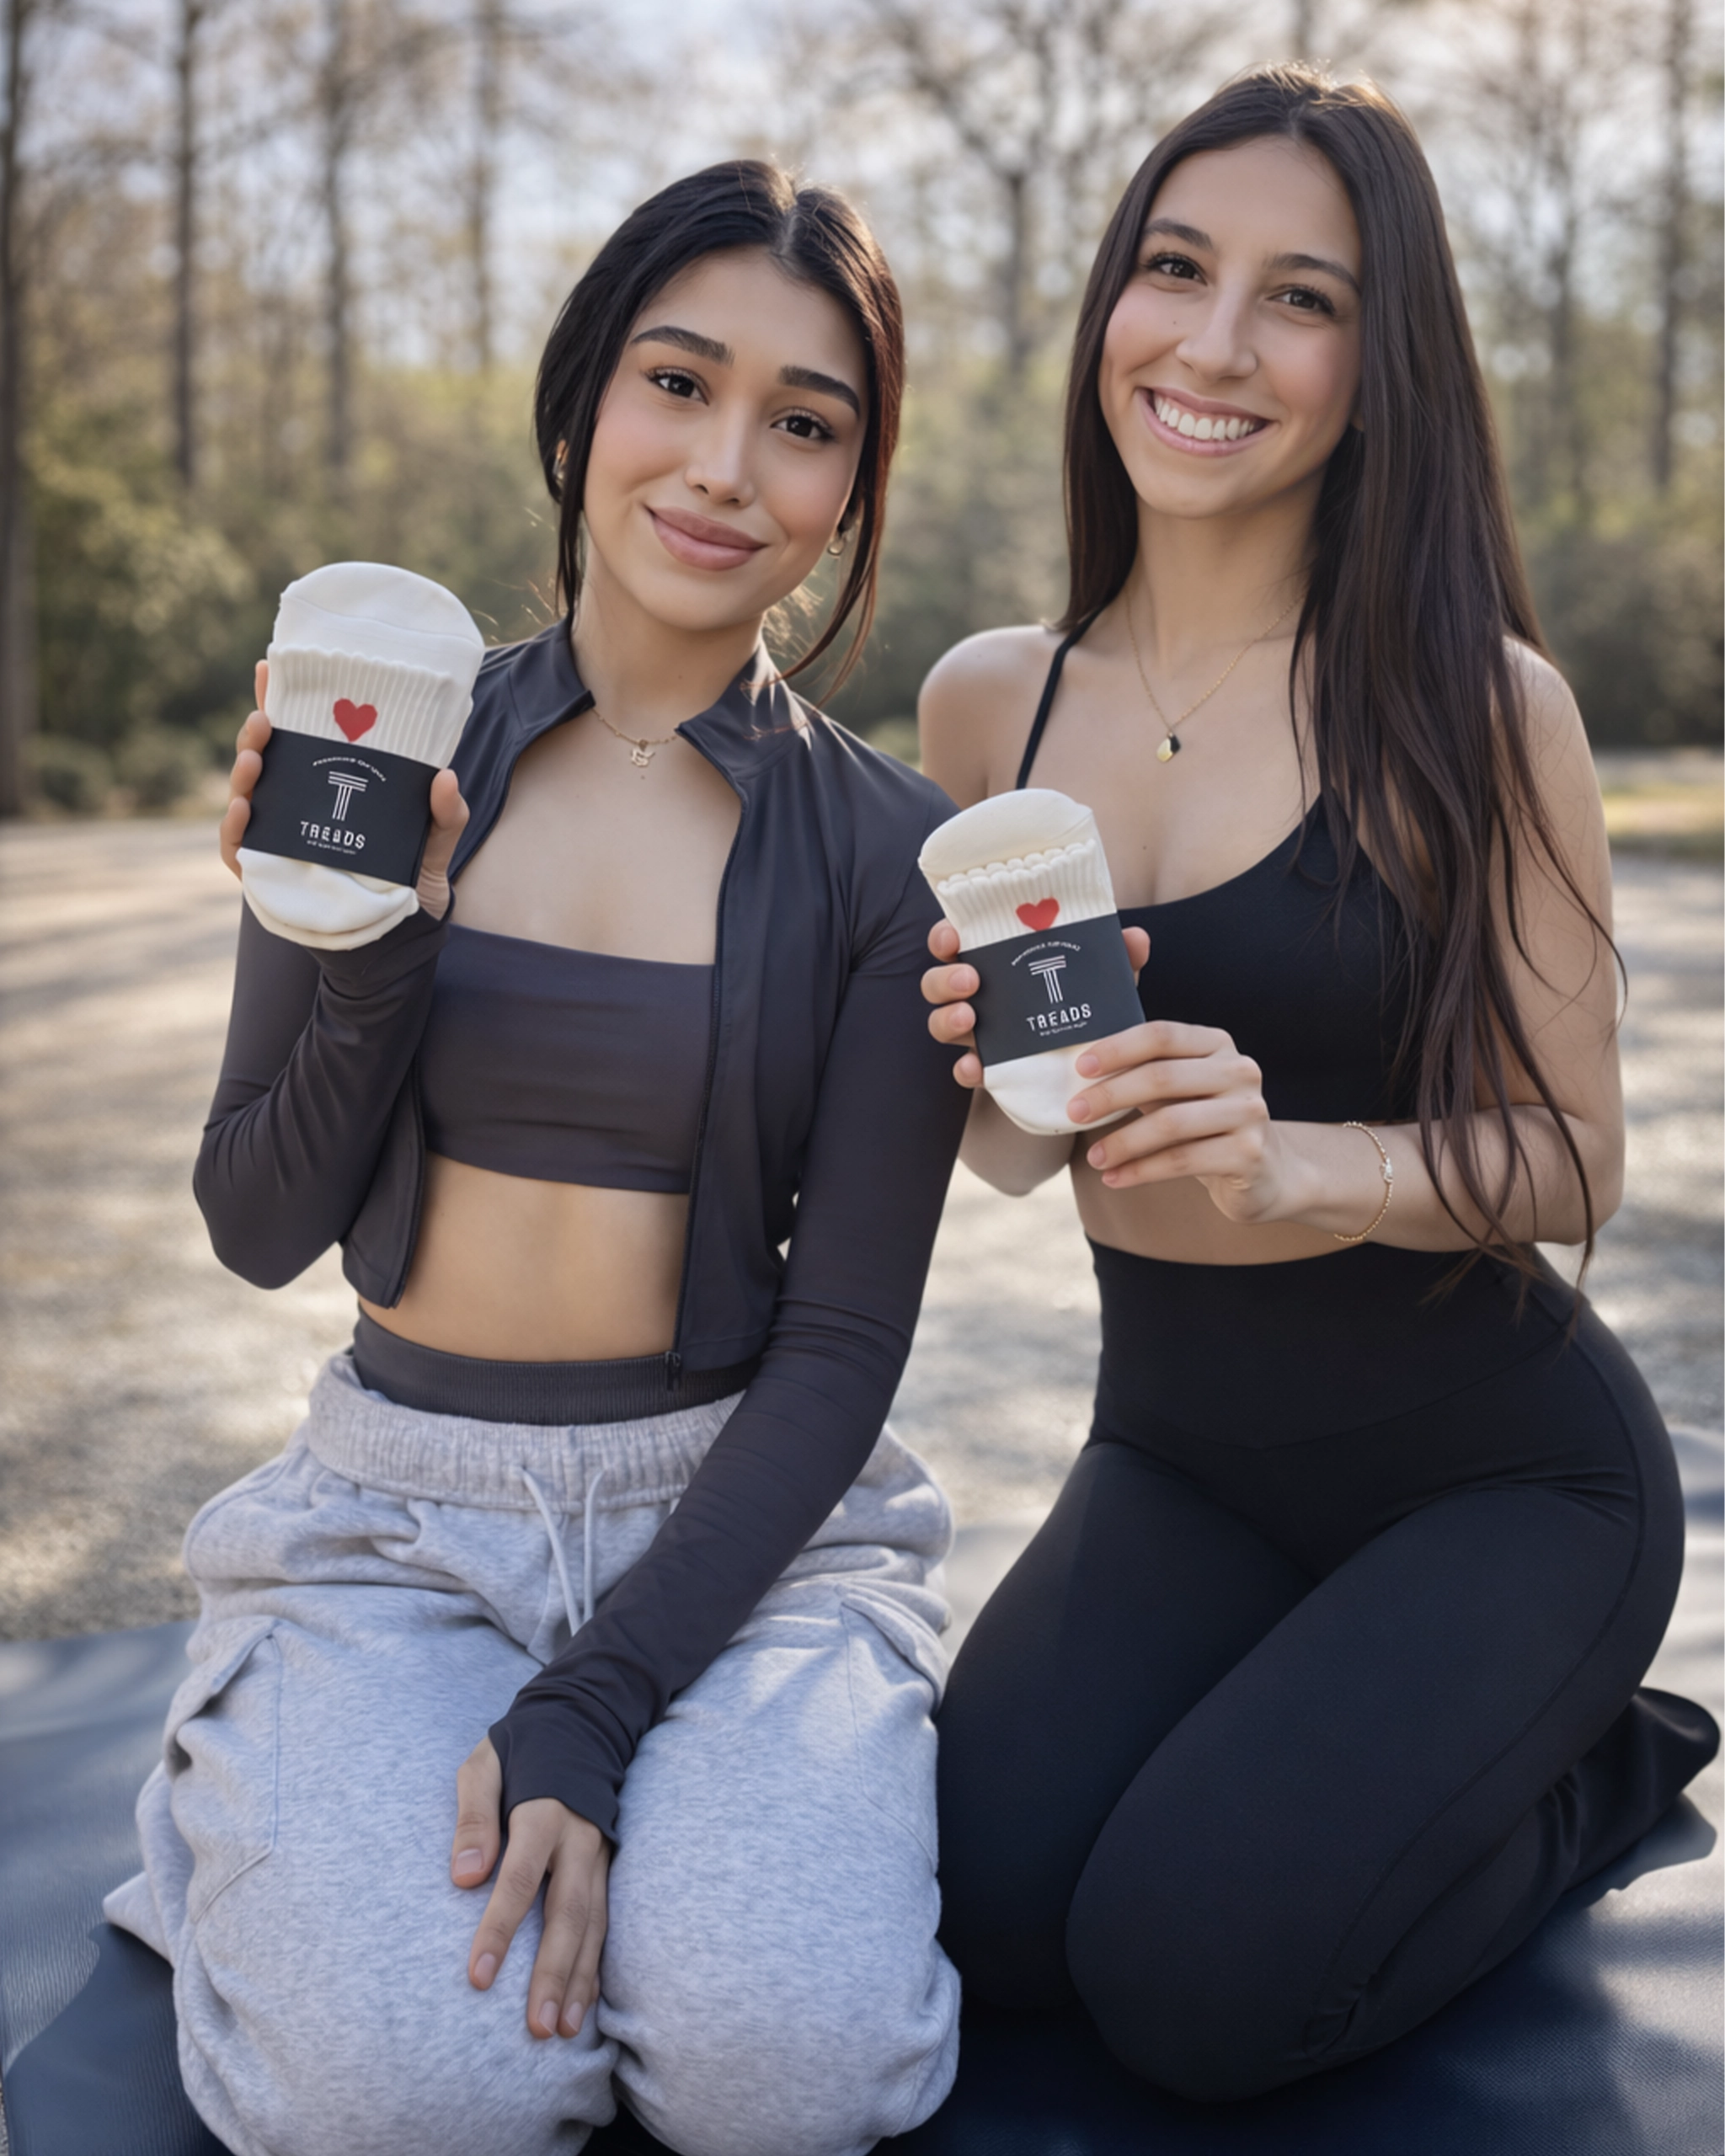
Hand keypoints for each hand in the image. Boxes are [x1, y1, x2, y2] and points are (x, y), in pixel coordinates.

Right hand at [219, 659, 468, 919]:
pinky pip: (238, 849)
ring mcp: (277, 836)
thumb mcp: (436, 841)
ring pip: (245, 796)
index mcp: (326, 781)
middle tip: (263, 720)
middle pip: (263, 758)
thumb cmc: (412, 877)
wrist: (402, 937)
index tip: (269, 668)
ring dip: (242, 774)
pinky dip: (232, 829)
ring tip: (252, 759)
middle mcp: (296, 803)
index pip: (298, 734)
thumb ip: (445, 814)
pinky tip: (241, 810)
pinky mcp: (267, 874)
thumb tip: (446, 777)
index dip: (278, 699)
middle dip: (255, 734)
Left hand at [451, 1737, 608, 2039]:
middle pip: (568, 1913)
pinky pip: (606, 1920)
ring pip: (594, 1924)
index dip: (499, 1928)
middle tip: (538, 2029)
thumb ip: (473, 1816)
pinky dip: (597, 1963)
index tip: (478, 1977)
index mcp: (544, 1810)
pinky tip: (586, 2002)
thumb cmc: (519, 1747)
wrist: (583, 1722)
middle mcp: (579, 1838)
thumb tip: (463, 1876)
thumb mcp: (484, 1764)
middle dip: (553, 1973)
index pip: (519, 1878)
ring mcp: (600, 1854)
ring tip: (563, 2031)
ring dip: (580, 1979)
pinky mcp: (608, 1866)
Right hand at [921, 918, 1149, 1089]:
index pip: (955, 941)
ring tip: (970, 1017)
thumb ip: (1117, 957)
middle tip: (970, 979)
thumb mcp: (1105, 977)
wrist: (1098, 1059)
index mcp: (994, 960)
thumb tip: (1134, 938)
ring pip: (942, 1024)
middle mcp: (977, 994)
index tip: (953, 935)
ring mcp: (978, 1033)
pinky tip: (976, 1068)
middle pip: (937, 982)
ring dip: (947, 1019)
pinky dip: (965, 1069)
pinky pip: (966, 1070)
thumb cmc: (1088, 1001)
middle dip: (945, 979)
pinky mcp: (988, 1069)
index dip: (944, 936)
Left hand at [1067, 1019, 1292, 1221]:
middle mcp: (1240, 1071)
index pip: (1162, 1035)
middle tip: (1074, 1113)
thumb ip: (1144, 1076)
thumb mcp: (1180, 1092)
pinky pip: (1183, 1160)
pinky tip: (1115, 1178)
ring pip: (1171, 1123)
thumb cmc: (1206, 1125)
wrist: (1266, 1172)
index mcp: (1218, 1045)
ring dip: (1123, 1142)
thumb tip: (1081, 1074)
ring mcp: (1249, 1112)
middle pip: (1162, 1077)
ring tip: (1094, 1158)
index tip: (1080, 1067)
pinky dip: (1141, 1171)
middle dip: (1111, 1096)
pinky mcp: (1249, 1153)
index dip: (1118, 1048)